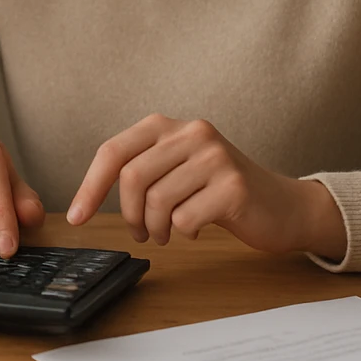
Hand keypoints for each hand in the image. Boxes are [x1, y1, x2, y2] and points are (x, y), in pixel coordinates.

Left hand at [66, 114, 346, 258]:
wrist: (283, 206)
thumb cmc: (220, 191)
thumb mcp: (178, 168)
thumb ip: (142, 169)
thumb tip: (88, 197)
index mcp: (170, 126)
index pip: (113, 152)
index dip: (90, 186)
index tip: (76, 217)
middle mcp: (192, 133)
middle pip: (132, 178)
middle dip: (128, 214)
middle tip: (140, 232)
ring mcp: (215, 158)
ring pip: (157, 201)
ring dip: (155, 228)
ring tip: (165, 234)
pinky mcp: (233, 186)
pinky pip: (185, 218)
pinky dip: (183, 232)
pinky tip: (194, 229)